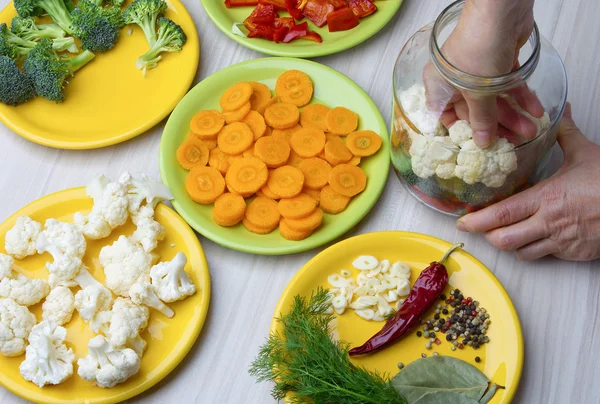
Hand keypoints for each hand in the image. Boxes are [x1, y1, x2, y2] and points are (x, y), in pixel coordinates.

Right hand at [424, 0, 542, 146]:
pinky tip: (534, 109)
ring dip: (513, 114)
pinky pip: (507, 85)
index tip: (479, 147)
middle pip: (474, 110)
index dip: (462, 133)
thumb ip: (482, 120)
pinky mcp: (497, 61)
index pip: (445, 117)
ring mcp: (476, 70)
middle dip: (497, 125)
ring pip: (493, 98)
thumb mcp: (478, 93)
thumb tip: (483, 144)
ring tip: (531, 128)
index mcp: (438, 87)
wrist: (499, 12)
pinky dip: (520, 96)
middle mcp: (454, 80)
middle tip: (515, 140)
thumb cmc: (476, 52)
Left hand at [456, 103, 599, 261]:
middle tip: (483, 228)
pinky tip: (537, 237)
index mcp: (546, 198)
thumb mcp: (585, 154)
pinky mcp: (574, 254)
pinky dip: (534, 249)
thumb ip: (565, 134)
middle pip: (504, 239)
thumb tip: (560, 111)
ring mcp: (561, 242)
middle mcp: (549, 223)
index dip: (478, 221)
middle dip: (488, 236)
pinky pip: (545, 256)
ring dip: (511, 244)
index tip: (462, 222)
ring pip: (521, 252)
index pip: (502, 214)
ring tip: (509, 231)